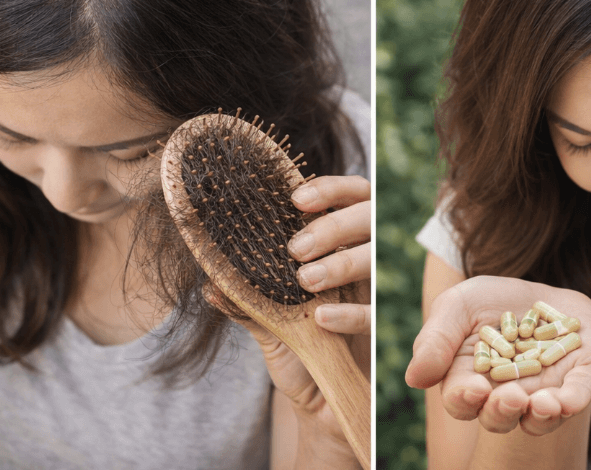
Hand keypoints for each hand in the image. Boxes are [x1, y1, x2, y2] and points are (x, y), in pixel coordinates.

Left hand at [206, 174, 369, 455]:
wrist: (316, 399)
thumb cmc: (294, 347)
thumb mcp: (265, 322)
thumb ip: (243, 303)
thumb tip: (210, 286)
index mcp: (337, 243)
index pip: (348, 197)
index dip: (330, 190)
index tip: (297, 198)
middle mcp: (362, 258)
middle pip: (367, 218)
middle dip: (332, 226)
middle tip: (295, 248)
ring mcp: (374, 291)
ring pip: (375, 259)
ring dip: (341, 263)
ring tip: (306, 280)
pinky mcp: (380, 330)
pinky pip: (374, 313)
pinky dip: (349, 313)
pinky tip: (321, 318)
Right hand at [406, 276, 590, 435]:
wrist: (542, 288)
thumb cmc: (492, 301)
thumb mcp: (458, 306)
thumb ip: (435, 339)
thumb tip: (414, 379)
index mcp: (472, 382)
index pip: (463, 401)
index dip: (466, 400)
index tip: (474, 388)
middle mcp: (508, 395)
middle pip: (499, 418)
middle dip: (503, 411)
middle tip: (510, 396)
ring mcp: (546, 391)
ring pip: (540, 418)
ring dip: (541, 415)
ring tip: (543, 403)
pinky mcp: (581, 378)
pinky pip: (578, 395)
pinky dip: (573, 400)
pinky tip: (566, 400)